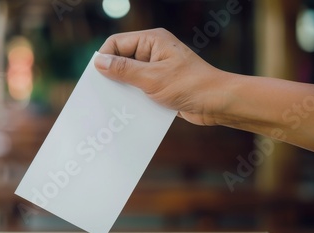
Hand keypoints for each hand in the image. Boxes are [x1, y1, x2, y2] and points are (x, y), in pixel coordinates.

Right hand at [94, 28, 234, 125]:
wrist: (217, 103)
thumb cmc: (189, 85)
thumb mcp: (152, 78)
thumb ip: (124, 70)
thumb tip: (99, 62)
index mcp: (152, 41)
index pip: (117, 43)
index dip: (105, 58)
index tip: (97, 77)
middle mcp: (153, 51)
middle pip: (122, 59)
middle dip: (113, 76)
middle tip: (103, 93)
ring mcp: (157, 68)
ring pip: (130, 76)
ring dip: (124, 89)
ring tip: (117, 104)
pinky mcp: (161, 84)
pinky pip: (140, 88)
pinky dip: (134, 98)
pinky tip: (130, 110)